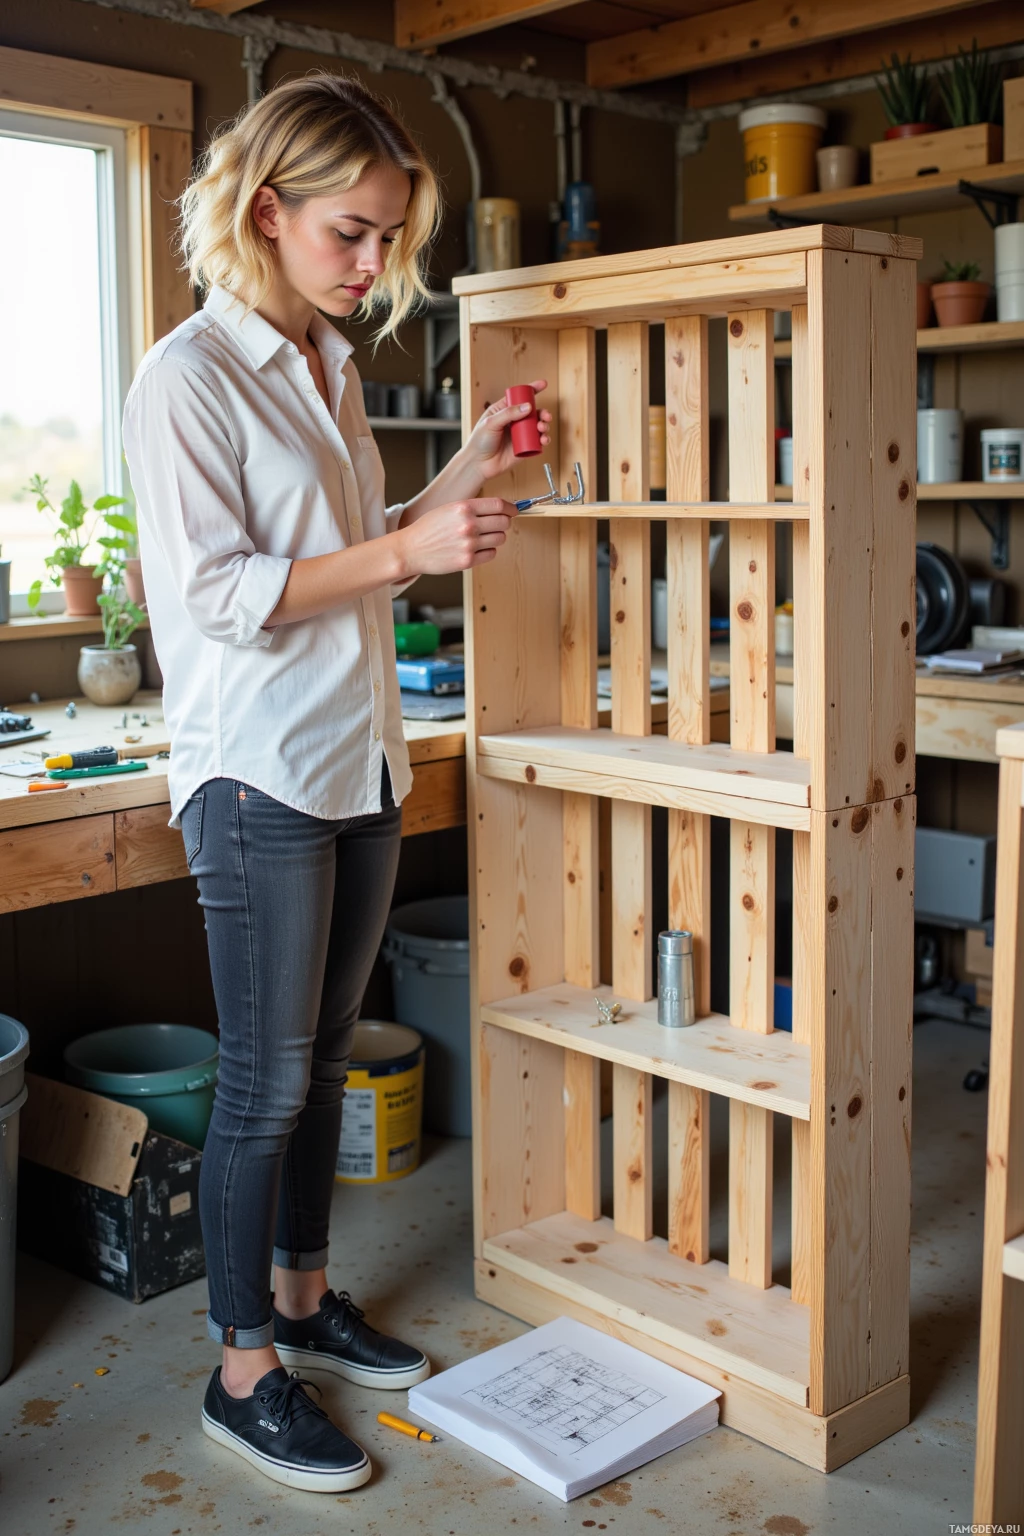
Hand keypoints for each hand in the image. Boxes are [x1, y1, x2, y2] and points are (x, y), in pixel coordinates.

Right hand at [397, 498, 517, 575]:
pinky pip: (491, 553)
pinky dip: (488, 550)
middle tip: (497, 525)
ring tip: (482, 537)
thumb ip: (472, 508)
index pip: (499, 505)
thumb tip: (499, 510)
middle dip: (504, 523)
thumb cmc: (428, 528)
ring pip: (500, 539)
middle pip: (504, 522)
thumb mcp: (449, 509)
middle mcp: (468, 525)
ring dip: (496, 537)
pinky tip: (477, 548)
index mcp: (463, 507)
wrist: (411, 549)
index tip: (514, 510)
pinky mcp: (468, 561)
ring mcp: (469, 544)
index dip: (510, 508)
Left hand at [463, 379, 552, 484]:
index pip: (520, 397)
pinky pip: (537, 442)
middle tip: (545, 416)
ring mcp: (519, 435)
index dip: (532, 389)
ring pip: (537, 427)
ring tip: (542, 429)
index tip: (543, 384)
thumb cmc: (479, 442)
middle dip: (543, 412)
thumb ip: (509, 413)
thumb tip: (528, 407)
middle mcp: (513, 421)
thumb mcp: (491, 423)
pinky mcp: (524, 448)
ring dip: (544, 426)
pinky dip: (544, 440)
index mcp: (504, 410)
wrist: (478, 464)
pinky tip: (543, 440)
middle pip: (533, 412)